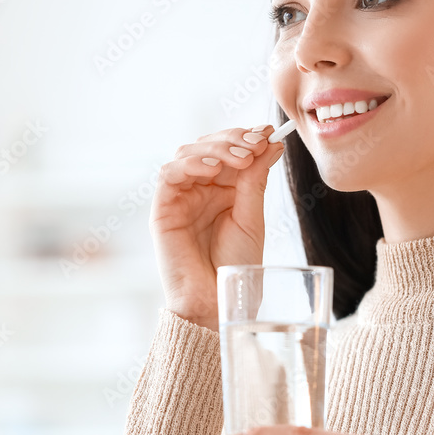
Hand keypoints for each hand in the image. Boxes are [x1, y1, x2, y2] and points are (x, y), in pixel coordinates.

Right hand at [150, 125, 286, 330]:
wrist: (217, 302)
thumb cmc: (235, 266)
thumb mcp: (252, 216)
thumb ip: (255, 179)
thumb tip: (270, 142)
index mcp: (223, 189)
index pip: (230, 149)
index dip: (246, 137)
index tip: (268, 133)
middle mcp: (200, 189)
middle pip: (208, 145)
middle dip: (233, 139)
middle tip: (255, 143)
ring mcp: (180, 197)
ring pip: (188, 152)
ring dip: (215, 148)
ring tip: (240, 157)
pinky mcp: (163, 209)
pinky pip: (168, 174)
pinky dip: (190, 164)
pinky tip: (212, 168)